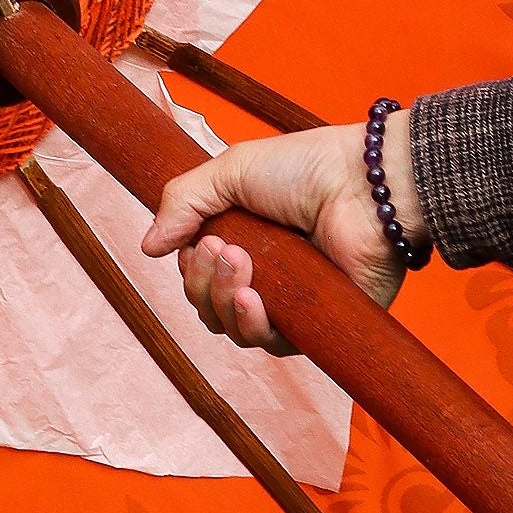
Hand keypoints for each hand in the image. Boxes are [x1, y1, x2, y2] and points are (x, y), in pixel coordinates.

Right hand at [141, 110, 429, 351]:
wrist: (365, 184)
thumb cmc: (307, 168)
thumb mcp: (230, 170)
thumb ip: (183, 203)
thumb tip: (147, 247)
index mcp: (247, 239)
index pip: (201, 276)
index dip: (190, 270)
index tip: (197, 244)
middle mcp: (268, 274)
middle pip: (209, 307)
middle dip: (202, 283)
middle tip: (221, 249)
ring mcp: (293, 300)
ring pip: (235, 330)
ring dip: (223, 300)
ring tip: (241, 264)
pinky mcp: (319, 322)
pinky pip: (272, 345)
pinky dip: (252, 324)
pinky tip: (251, 298)